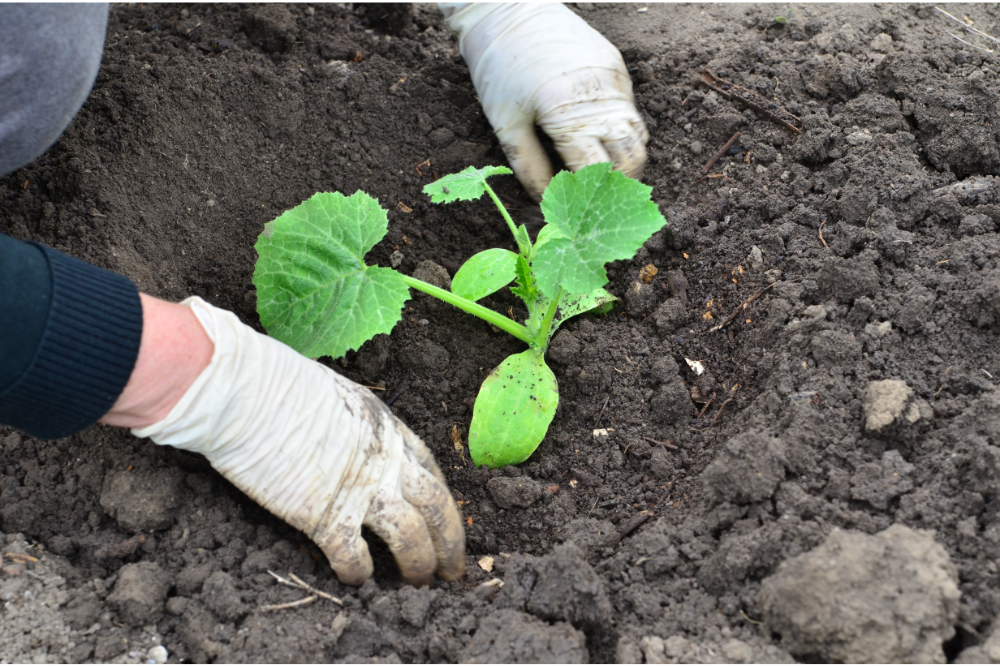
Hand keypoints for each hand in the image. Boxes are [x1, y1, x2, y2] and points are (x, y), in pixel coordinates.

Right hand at [105, 295, 464, 585]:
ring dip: (420, 564)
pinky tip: (358, 581)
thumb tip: (354, 446)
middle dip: (451, 543)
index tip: (449, 525)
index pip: (432, 473)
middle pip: (437, 507)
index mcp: (389, 428)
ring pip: (411, 537)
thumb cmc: (277, 383)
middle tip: (453, 570)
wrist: (244, 391)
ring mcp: (360, 489)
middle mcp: (386, 459)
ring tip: (419, 583)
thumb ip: (356, 428)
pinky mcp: (325, 516)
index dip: (445, 504)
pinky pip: (354, 557)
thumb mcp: (338, 397)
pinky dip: (360, 574)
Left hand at [442, 3, 648, 200]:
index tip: (576, 207)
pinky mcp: (618, 67)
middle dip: (616, 183)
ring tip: (600, 172)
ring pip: (638, 136)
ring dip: (624, 159)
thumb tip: (545, 202)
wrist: (509, 10)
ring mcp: (615, 80)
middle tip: (596, 197)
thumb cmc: (499, 68)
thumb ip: (529, 168)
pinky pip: (630, 110)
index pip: (594, 171)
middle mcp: (601, 96)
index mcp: (568, 113)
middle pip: (630, 159)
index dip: (586, 194)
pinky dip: (620, 130)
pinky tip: (597, 138)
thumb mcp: (505, 125)